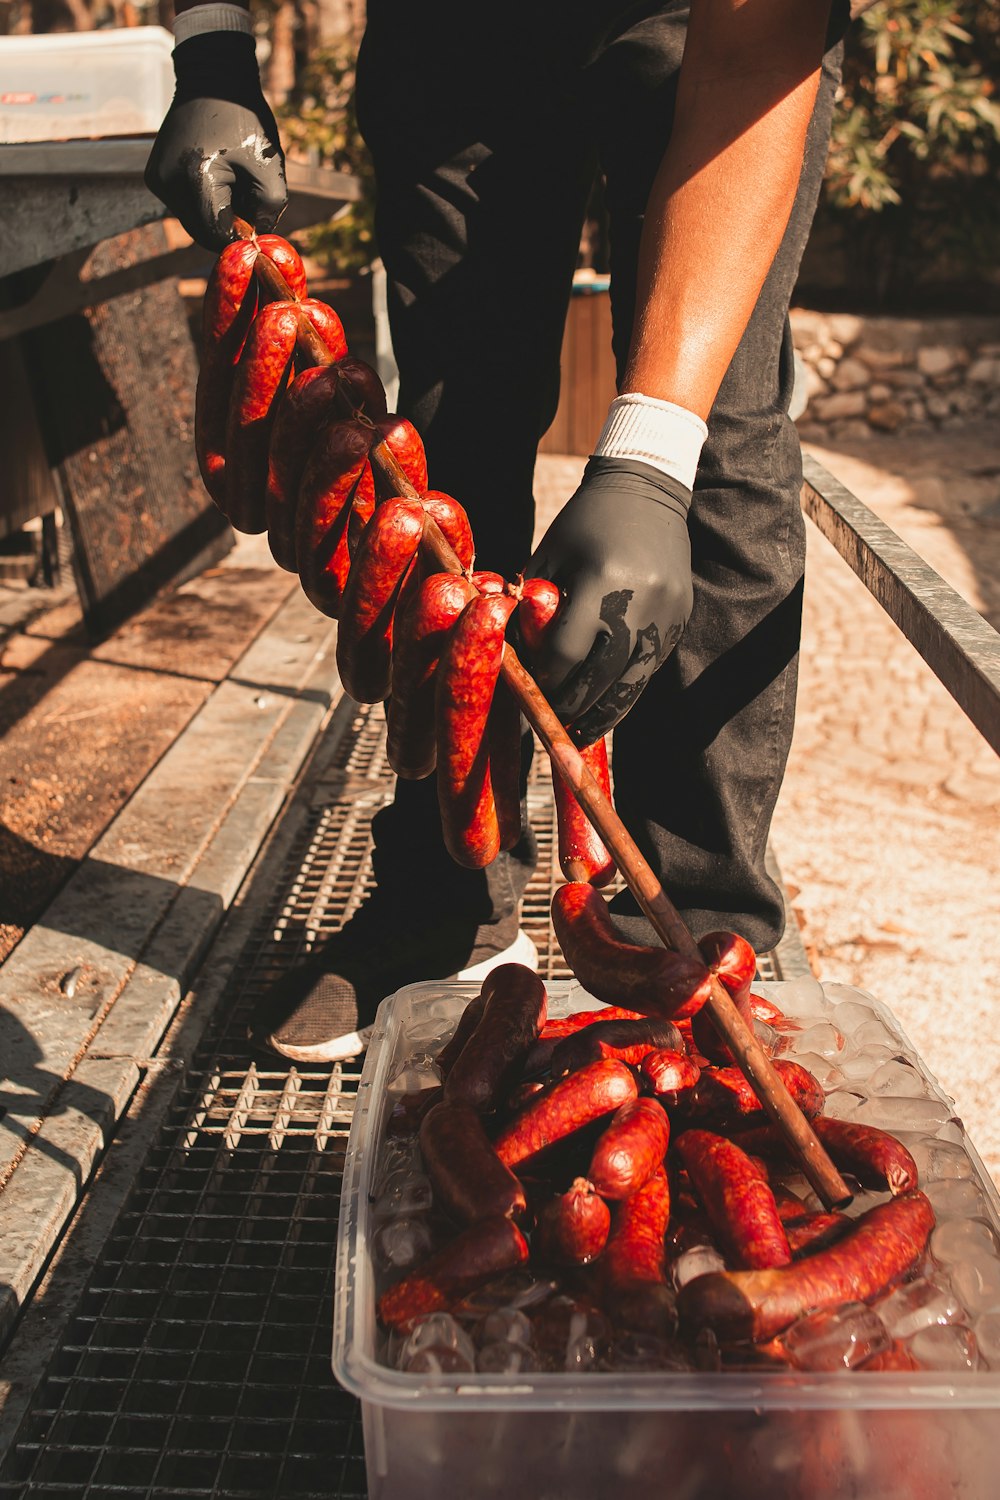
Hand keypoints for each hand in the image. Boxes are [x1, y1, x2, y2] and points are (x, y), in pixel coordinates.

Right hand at [144, 32, 285, 250]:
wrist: (212, 79)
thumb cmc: (244, 119)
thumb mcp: (269, 166)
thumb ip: (269, 210)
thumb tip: (253, 238)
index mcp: (195, 179)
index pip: (217, 235)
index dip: (240, 235)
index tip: (256, 217)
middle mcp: (168, 183)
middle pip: (202, 232)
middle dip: (227, 225)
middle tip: (246, 197)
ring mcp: (157, 180)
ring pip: (192, 221)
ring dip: (215, 214)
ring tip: (230, 180)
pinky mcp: (154, 176)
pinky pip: (183, 205)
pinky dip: (202, 201)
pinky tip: (214, 174)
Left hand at [522, 457, 692, 743]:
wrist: (649, 489)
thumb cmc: (586, 521)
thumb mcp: (550, 555)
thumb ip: (531, 604)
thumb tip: (509, 654)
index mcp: (604, 581)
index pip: (567, 653)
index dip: (545, 681)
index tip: (529, 694)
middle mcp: (641, 603)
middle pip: (601, 678)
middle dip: (572, 706)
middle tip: (550, 725)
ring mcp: (667, 614)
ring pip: (633, 684)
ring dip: (604, 713)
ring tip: (579, 733)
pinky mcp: (679, 619)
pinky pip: (649, 668)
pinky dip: (625, 690)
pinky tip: (604, 704)